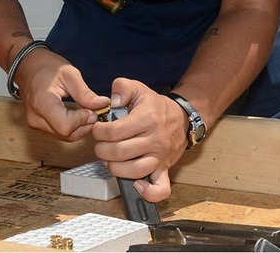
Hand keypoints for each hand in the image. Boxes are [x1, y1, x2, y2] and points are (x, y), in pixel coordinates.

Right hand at [14, 48, 109, 141]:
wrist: (27, 66)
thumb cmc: (46, 66)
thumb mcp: (69, 74)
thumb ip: (85, 93)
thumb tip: (103, 105)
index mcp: (42, 103)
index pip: (66, 126)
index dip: (82, 120)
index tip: (91, 109)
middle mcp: (36, 118)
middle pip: (66, 134)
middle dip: (84, 125)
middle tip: (92, 110)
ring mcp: (34, 124)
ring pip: (64, 136)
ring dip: (79, 127)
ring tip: (84, 110)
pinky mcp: (37, 126)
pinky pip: (58, 133)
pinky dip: (71, 127)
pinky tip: (75, 114)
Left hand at [91, 78, 188, 201]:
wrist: (182, 118)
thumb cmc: (155, 106)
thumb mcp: (138, 88)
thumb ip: (122, 87)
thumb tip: (112, 101)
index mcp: (146, 119)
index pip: (114, 132)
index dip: (99, 132)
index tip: (98, 129)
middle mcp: (154, 140)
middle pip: (120, 152)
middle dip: (102, 149)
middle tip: (101, 144)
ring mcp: (160, 157)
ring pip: (134, 170)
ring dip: (115, 168)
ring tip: (110, 159)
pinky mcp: (164, 170)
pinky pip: (160, 188)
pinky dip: (148, 192)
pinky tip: (136, 185)